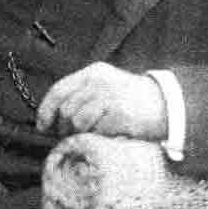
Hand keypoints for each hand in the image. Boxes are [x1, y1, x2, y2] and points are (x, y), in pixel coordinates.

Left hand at [36, 62, 166, 139]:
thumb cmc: (132, 100)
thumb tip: (52, 117)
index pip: (59, 89)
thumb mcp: (107, 86)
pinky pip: (93, 131)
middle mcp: (98, 81)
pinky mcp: (117, 112)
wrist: (165, 105)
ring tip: (93, 134)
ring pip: (76, 121)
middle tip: (70, 136)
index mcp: (93, 72)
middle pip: (65, 108)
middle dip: (63, 127)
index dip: (46, 110)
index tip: (42, 126)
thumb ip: (82, 94)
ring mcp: (108, 96)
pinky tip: (107, 134)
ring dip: (79, 133)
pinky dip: (96, 137)